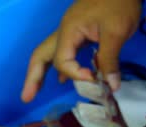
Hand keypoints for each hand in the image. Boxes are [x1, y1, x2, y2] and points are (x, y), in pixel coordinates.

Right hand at [21, 0, 141, 101]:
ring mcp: (70, 31)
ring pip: (50, 54)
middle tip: (26, 98)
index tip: (95, 78)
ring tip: (34, 93)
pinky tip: (64, 79)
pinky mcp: (79, 32)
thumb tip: (111, 86)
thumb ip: (110, 61)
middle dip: (33, 77)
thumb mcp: (116, 33)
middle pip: (41, 55)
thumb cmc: (119, 4)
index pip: (62, 61)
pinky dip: (62, 67)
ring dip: (41, 73)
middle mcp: (64, 31)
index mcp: (68, 30)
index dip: (76, 74)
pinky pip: (65, 52)